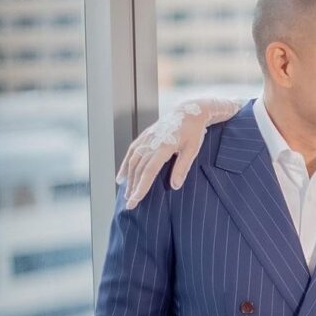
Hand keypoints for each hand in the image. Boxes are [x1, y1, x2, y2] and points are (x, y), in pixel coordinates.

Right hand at [116, 97, 241, 208]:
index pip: (148, 172)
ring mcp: (146, 138)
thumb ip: (182, 168)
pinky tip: (122, 177)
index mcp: (163, 146)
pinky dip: (125, 165)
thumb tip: (174, 187)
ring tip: (126, 194)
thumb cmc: (193, 132)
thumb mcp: (192, 150)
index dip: (141, 187)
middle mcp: (151, 142)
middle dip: (133, 188)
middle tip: (130, 205)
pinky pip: (132, 152)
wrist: (188, 111)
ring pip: (132, 161)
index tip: (135, 201)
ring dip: (128, 178)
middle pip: (138, 169)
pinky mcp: (145, 136)